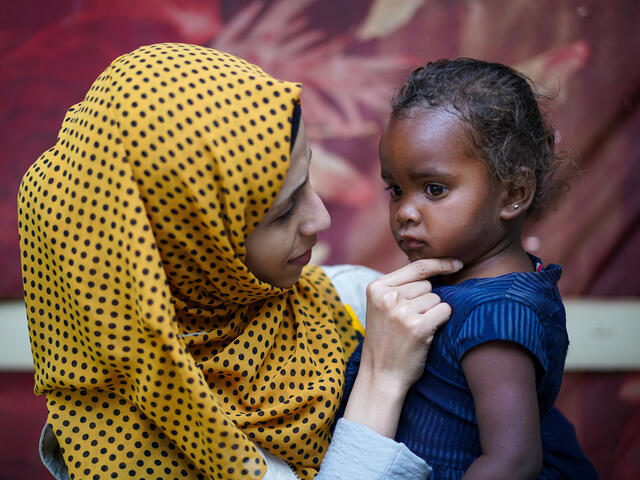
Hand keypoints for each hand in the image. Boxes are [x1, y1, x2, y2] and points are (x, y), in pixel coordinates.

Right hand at [343, 258, 461, 436]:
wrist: (380, 375)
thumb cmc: (386, 340)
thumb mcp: (382, 306)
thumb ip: (400, 286)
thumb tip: (434, 267)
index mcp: (376, 287)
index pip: (416, 266)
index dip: (439, 263)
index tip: (456, 263)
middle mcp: (387, 297)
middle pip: (427, 285)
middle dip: (426, 300)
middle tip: (409, 321)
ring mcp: (401, 311)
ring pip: (437, 299)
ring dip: (432, 313)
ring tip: (414, 329)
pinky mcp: (417, 327)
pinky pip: (444, 311)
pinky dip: (442, 321)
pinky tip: (427, 334)